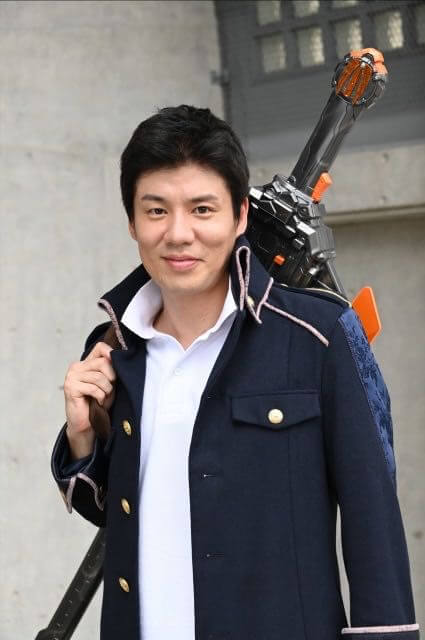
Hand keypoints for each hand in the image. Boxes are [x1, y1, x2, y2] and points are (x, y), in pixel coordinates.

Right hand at [64, 341, 115, 458]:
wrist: (86, 423)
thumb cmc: (97, 402)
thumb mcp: (108, 383)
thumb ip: (110, 369)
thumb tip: (118, 358)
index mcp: (85, 363)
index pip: (100, 347)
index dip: (111, 354)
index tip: (117, 367)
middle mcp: (76, 367)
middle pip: (103, 362)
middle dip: (111, 378)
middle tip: (108, 390)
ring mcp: (72, 376)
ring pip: (99, 377)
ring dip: (106, 390)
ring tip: (102, 397)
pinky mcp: (71, 388)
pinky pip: (94, 388)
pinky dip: (100, 397)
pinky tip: (97, 402)